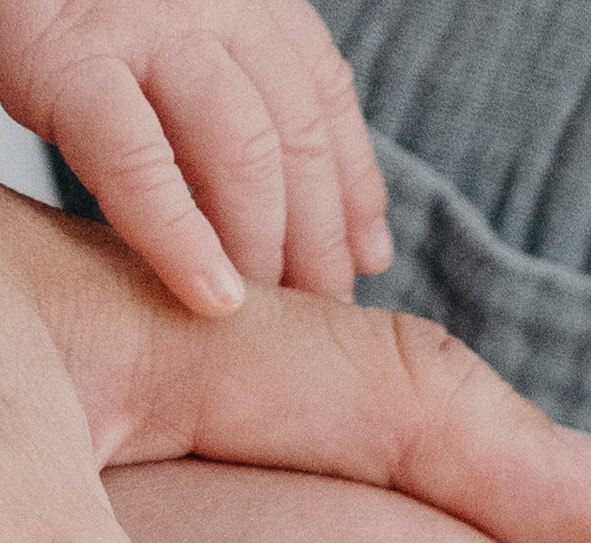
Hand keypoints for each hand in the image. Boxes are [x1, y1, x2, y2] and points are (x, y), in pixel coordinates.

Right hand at [0, 0, 388, 313]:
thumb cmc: (94, 32)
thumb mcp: (197, 60)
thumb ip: (278, 129)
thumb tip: (369, 245)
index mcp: (245, 5)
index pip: (326, 102)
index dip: (352, 193)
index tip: (359, 268)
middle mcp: (207, 6)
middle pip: (293, 134)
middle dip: (315, 239)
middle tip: (312, 313)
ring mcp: (141, 29)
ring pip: (240, 147)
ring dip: (262, 244)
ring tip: (259, 310)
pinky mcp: (68, 63)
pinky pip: (139, 160)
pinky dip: (182, 237)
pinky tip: (211, 296)